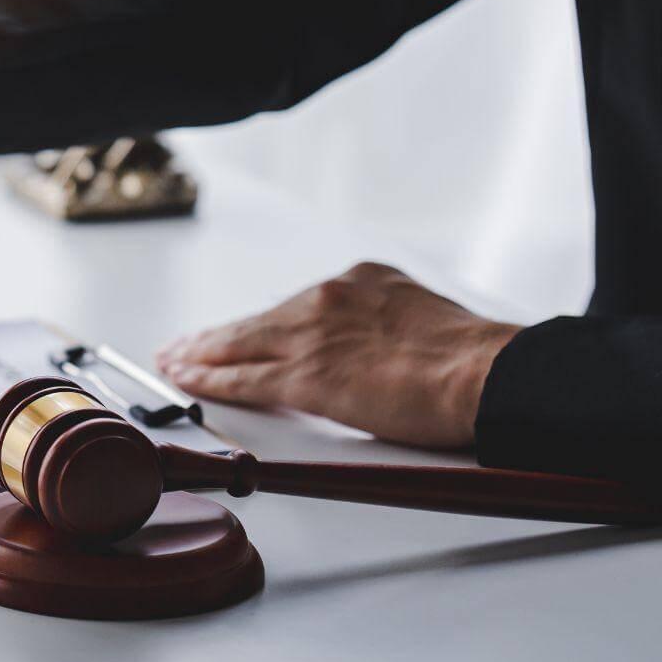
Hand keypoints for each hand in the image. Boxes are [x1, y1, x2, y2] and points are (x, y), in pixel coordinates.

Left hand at [154, 262, 521, 447]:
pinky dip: (209, 379)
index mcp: (361, 281)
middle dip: (216, 336)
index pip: (297, 306)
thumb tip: (380, 349)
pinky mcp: (305, 376)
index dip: (262, 323)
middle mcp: (328, 299)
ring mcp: (312, 337)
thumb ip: (389, 326)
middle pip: (258, 322)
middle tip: (184, 344)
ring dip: (201, 355)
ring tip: (174, 361)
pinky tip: (188, 380)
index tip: (241, 329)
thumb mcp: (425, 316)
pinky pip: (243, 378)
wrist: (487, 372)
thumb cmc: (474, 358)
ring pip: (239, 345)